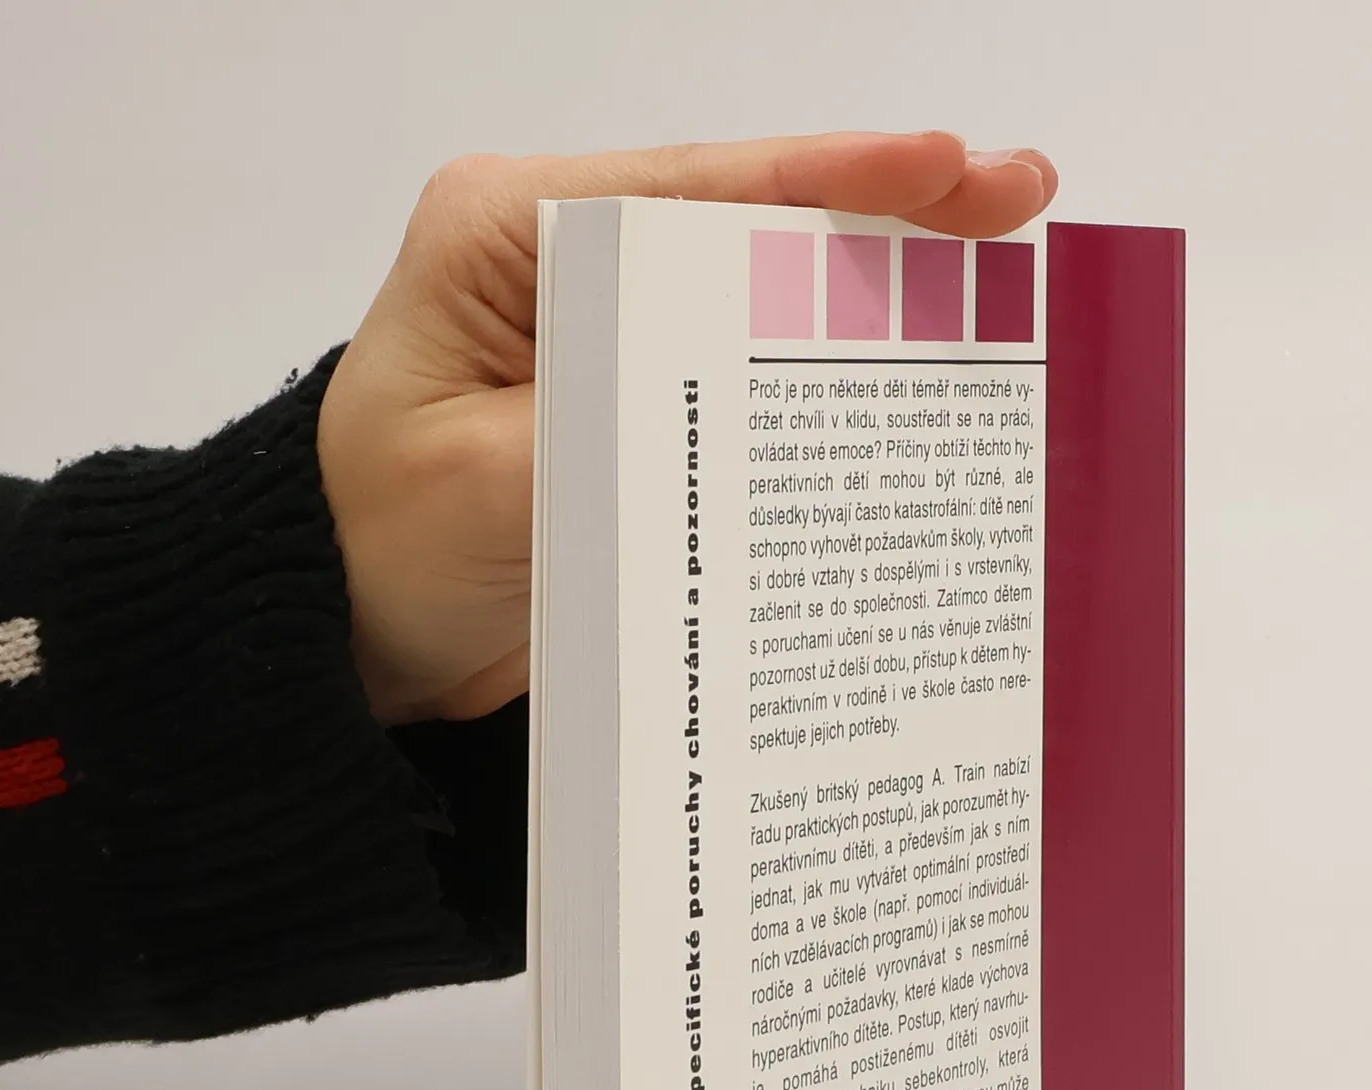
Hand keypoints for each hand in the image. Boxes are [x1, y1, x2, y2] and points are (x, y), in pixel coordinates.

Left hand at [316, 132, 1058, 724]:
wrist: (350, 638)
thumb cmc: (381, 548)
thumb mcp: (484, 488)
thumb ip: (609, 432)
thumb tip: (740, 409)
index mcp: (508, 235)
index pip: (695, 190)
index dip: (831, 179)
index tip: (949, 169)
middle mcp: (567, 264)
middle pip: (753, 225)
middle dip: (888, 218)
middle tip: (1021, 204)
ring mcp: (610, 336)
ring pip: (765, 298)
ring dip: (879, 297)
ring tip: (1003, 288)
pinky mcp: (637, 409)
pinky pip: (746, 382)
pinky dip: (831, 385)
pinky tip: (917, 385)